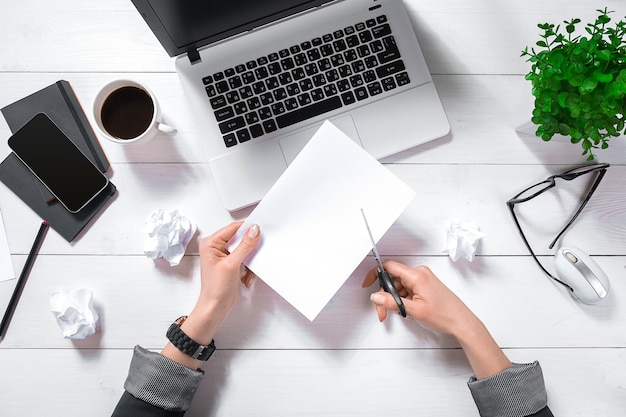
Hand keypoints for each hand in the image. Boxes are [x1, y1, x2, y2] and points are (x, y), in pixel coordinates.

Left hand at [162, 221, 259, 368]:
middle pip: (240, 239)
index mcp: (211, 243)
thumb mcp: (231, 264)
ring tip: (246, 273)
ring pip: (245, 250)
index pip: (232, 228)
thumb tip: (253, 230)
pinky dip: (249, 268)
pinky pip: (246, 259)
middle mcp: (216, 247)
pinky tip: (245, 277)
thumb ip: (244, 246)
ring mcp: (224, 255)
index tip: (260, 229)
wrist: (215, 307)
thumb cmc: (215, 289)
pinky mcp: (231, 263)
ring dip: (249, 262)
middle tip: (252, 257)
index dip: (247, 228)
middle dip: (249, 250)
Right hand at [362, 261, 476, 337]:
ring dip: (394, 300)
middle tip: (383, 312)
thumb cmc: (445, 315)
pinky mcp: (424, 285)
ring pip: (398, 286)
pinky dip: (403, 300)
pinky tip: (407, 310)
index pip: (389, 267)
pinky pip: (406, 289)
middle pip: (392, 279)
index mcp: (417, 275)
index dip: (375, 275)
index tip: (367, 284)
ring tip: (401, 314)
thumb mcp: (414, 311)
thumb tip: (376, 296)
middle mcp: (420, 273)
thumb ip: (392, 303)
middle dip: (385, 296)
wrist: (461, 322)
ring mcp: (422, 279)